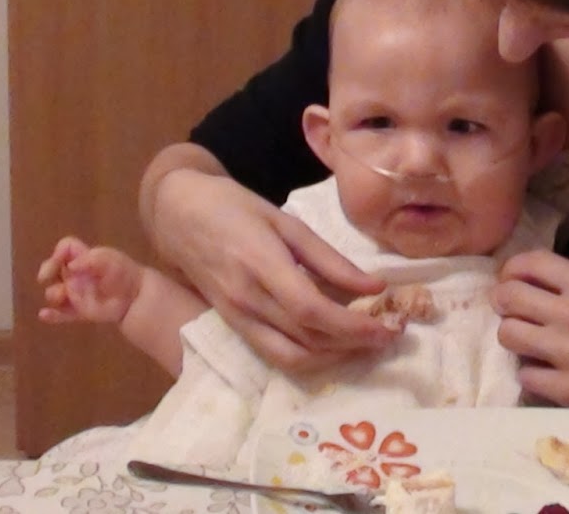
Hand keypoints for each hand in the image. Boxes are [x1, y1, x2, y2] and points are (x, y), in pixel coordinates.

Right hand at [36, 237, 142, 324]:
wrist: (137, 297)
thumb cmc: (124, 274)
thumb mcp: (109, 260)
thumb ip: (89, 260)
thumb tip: (70, 266)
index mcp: (84, 258)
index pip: (65, 248)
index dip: (58, 252)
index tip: (58, 261)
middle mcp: (77, 274)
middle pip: (54, 268)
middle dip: (47, 271)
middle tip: (45, 277)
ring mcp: (78, 293)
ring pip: (55, 292)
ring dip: (53, 294)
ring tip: (61, 296)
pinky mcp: (80, 311)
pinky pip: (62, 314)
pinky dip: (52, 315)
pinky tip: (44, 315)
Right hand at [150, 166, 395, 370]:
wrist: (179, 216)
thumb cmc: (236, 209)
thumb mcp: (287, 222)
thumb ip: (330, 259)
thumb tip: (375, 286)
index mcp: (263, 265)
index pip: (312, 311)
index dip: (353, 326)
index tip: (388, 327)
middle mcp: (247, 300)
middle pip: (307, 340)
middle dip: (354, 346)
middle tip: (389, 336)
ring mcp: (237, 318)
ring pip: (291, 358)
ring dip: (334, 359)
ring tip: (366, 344)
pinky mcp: (234, 327)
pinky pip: (275, 355)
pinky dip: (309, 358)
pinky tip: (334, 345)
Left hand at [493, 250, 568, 444]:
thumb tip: (538, 287)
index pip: (531, 262)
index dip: (512, 269)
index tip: (511, 279)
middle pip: (508, 297)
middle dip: (503, 302)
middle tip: (510, 311)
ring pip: (508, 335)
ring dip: (514, 338)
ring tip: (528, 344)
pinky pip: (525, 375)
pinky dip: (532, 375)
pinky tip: (547, 375)